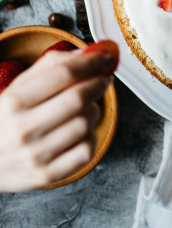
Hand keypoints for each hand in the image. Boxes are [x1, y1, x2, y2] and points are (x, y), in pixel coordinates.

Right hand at [0, 47, 114, 191]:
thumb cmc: (6, 119)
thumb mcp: (18, 87)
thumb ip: (51, 66)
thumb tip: (88, 53)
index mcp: (14, 101)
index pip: (64, 74)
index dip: (91, 62)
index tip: (105, 57)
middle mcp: (23, 128)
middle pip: (78, 98)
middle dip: (99, 83)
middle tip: (104, 78)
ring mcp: (35, 154)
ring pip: (85, 123)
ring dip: (94, 109)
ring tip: (86, 106)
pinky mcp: (47, 174)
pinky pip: (86, 150)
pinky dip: (90, 136)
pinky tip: (80, 131)